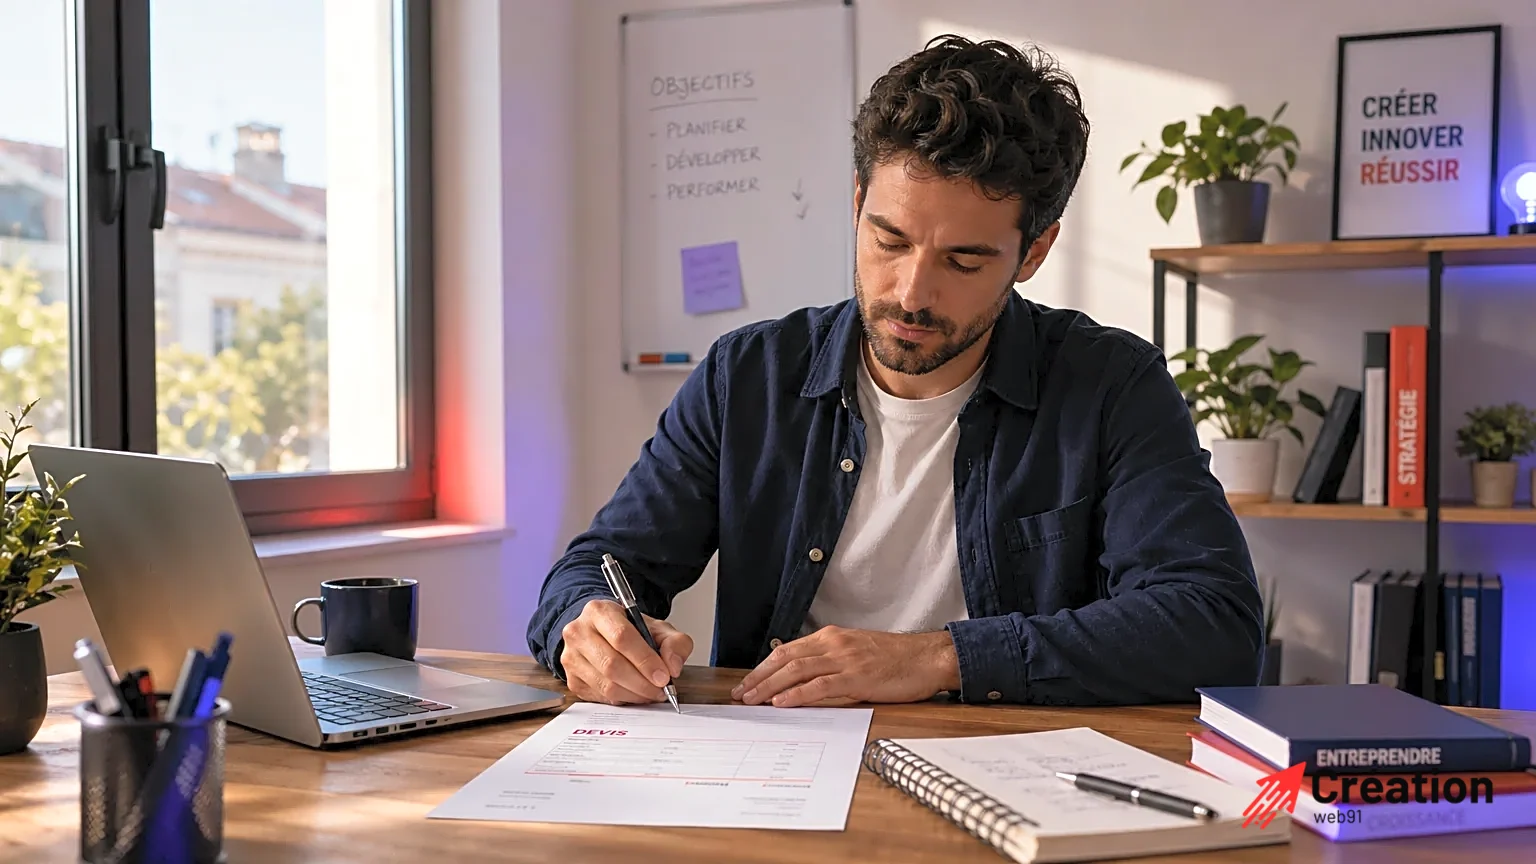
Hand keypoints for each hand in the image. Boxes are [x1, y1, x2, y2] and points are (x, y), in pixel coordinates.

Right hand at [560, 598, 693, 704]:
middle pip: (612, 665)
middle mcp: (579, 632)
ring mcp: (571, 657)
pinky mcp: (572, 680)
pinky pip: (600, 697)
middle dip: (642, 683)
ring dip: (634, 695)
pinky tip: (634, 693)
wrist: (604, 634)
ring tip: (651, 693)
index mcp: (599, 611)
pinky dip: (623, 700)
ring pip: (606, 685)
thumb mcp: (658, 628)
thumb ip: (675, 643)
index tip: (664, 676)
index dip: (645, 660)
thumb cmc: (630, 630)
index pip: (622, 637)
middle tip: (661, 689)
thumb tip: (673, 667)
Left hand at [730, 626, 960, 707]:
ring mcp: (844, 659)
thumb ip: (831, 662)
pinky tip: (782, 703)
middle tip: (740, 694)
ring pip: (796, 671)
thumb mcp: (857, 653)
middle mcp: (833, 644)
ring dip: (769, 686)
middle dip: (758, 677)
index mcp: (831, 637)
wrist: (927, 658)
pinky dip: (797, 694)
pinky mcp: (857, 677)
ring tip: (752, 700)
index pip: (787, 650)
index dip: (763, 667)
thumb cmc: (896, 659)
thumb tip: (804, 681)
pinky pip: (819, 685)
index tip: (746, 682)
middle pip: (784, 659)